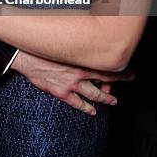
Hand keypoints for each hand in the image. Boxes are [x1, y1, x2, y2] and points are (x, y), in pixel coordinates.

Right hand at [12, 51, 133, 115]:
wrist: (27, 57)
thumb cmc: (44, 48)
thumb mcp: (64, 45)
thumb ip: (76, 50)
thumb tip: (87, 48)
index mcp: (81, 60)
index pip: (106, 67)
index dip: (119, 72)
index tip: (129, 74)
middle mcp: (79, 73)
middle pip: (104, 82)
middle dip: (114, 86)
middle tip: (122, 88)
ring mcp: (71, 84)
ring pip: (94, 94)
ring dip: (104, 98)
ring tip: (112, 101)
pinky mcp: (62, 93)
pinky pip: (77, 103)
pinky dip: (86, 108)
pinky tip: (92, 111)